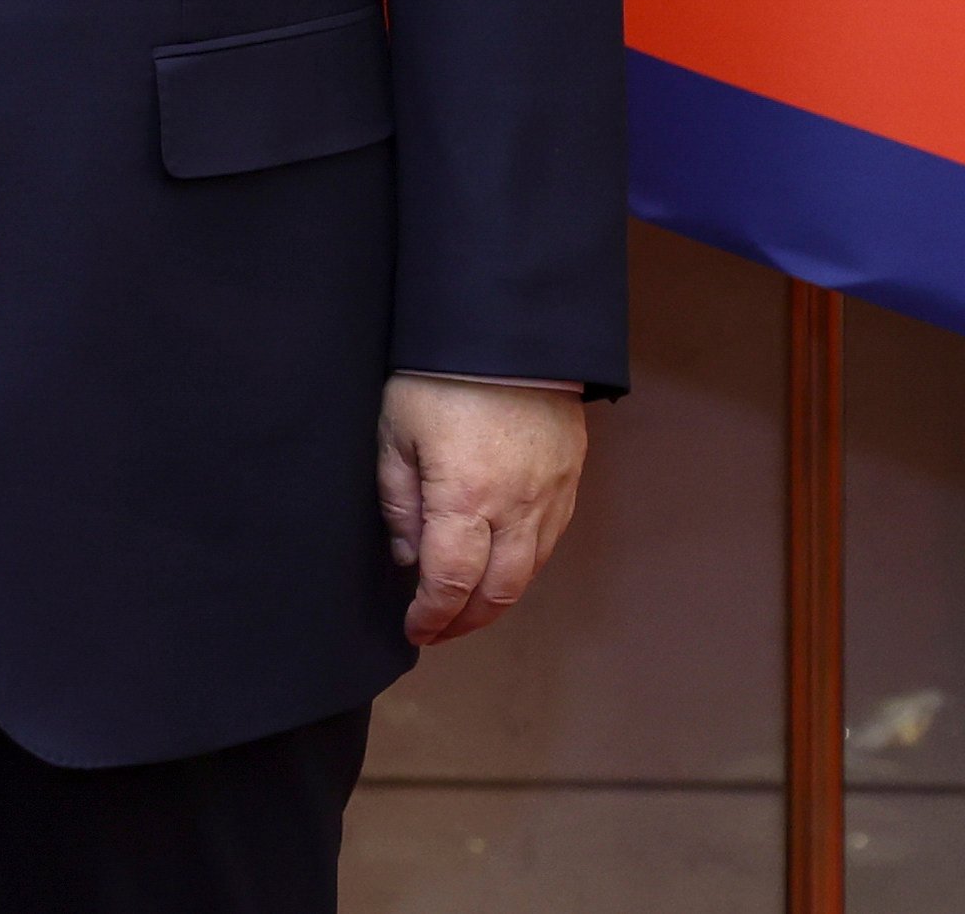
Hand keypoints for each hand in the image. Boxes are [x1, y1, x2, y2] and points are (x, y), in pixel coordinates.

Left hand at [380, 373, 587, 645]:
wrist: (508, 334)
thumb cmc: (438, 379)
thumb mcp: (395, 434)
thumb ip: (399, 502)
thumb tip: (408, 558)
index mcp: (465, 499)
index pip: (451, 583)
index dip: (432, 616)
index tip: (414, 629)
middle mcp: (516, 509)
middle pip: (498, 591)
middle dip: (466, 621)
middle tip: (438, 631)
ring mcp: (550, 497)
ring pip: (529, 573)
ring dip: (496, 600)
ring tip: (465, 608)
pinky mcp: (569, 482)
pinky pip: (549, 542)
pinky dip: (523, 567)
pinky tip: (500, 567)